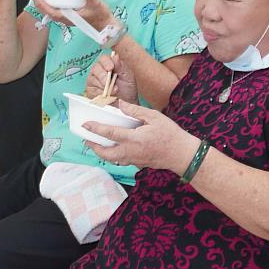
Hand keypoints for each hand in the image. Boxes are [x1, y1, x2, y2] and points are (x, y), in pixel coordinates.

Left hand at [34, 0, 113, 31]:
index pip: (52, 13)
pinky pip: (59, 12)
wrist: (107, 26)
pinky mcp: (73, 17)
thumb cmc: (101, 17)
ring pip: (54, 13)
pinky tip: (55, 0)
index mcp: (70, 18)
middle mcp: (68, 19)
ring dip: (47, 6)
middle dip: (41, 5)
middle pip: (50, 13)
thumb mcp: (96, 4)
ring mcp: (70, 19)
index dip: (43, 6)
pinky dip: (54, 7)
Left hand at [84, 100, 198, 171]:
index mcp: (134, 138)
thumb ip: (135, 111)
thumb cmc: (170, 134)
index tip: (86, 124)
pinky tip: (113, 149)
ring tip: (96, 145)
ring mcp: (134, 160)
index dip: (96, 128)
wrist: (182, 154)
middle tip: (86, 139)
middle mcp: (131, 151)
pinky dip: (113, 156)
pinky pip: (121, 161)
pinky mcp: (138, 163)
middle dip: (94, 147)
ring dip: (102, 153)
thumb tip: (120, 104)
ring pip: (112, 159)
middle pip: (106, 153)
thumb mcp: (155, 117)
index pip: (110, 133)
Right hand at [85, 52, 137, 103]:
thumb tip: (115, 56)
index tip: (111, 68)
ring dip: (104, 86)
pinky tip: (107, 95)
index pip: (103, 59)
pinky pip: (92, 90)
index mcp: (108, 64)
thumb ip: (121, 66)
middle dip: (103, 76)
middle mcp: (99, 71)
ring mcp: (93, 81)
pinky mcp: (91, 91)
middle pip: (95, 68)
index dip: (106, 62)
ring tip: (114, 91)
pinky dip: (100, 94)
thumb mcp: (128, 76)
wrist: (127, 102)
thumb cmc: (127, 88)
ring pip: (92, 80)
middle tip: (112, 82)